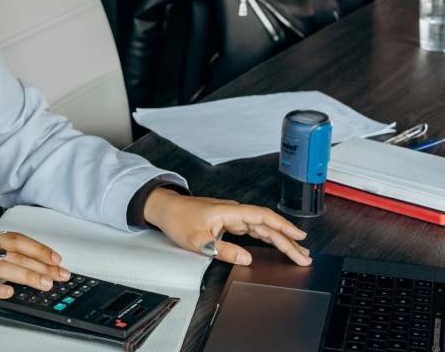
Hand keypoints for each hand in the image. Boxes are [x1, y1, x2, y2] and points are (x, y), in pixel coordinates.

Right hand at [0, 231, 70, 311]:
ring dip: (26, 275)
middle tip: (59, 275)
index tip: (57, 259)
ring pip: (1, 267)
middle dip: (41, 265)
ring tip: (44, 283)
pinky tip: (9, 292)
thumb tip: (29, 264)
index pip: (16, 240)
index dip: (39, 248)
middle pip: (14, 254)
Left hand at [143, 188, 311, 265]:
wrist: (164, 209)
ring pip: (262, 227)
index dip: (284, 227)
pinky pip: (253, 229)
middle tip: (304, 256)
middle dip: (288, 240)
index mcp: (229, 212)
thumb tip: (246, 258)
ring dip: (280, 239)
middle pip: (267, 225)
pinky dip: (266, 237)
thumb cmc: (178, 219)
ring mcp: (232, 216)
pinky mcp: (228, 221)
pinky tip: (275, 244)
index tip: (300, 238)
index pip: (263, 217)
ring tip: (297, 252)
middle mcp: (234, 212)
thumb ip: (224, 250)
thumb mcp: (198, 241)